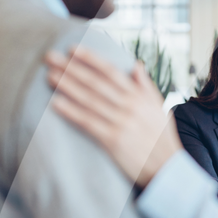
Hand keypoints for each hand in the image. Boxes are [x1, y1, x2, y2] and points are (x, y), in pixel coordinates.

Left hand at [44, 47, 182, 187]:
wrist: (167, 167)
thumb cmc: (162, 138)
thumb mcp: (158, 107)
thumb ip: (145, 85)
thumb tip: (136, 65)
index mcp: (138, 96)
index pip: (110, 71)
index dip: (90, 59)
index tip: (72, 49)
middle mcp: (129, 105)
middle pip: (95, 83)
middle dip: (71, 68)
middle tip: (50, 58)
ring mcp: (120, 122)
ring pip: (89, 100)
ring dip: (68, 87)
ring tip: (50, 76)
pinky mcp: (113, 140)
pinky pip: (88, 123)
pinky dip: (72, 112)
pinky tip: (56, 104)